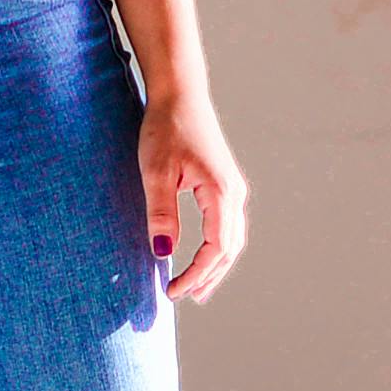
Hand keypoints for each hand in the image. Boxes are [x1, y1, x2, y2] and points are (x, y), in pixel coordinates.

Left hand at [141, 95, 251, 304]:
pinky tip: (202, 253)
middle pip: (230, 249)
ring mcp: (232, 187)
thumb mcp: (156, 172)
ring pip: (232, 238)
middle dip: (209, 276)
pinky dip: (217, 246)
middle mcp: (234, 193)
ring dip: (216, 264)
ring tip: (196, 285)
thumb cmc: (166, 128)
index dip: (195, 275)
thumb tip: (163, 252)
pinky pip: (227, 224)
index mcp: (221, 193)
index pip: (216, 249)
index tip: (172, 291)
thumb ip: (162, 213)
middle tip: (185, 296)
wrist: (179, 94)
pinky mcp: (224, 182)